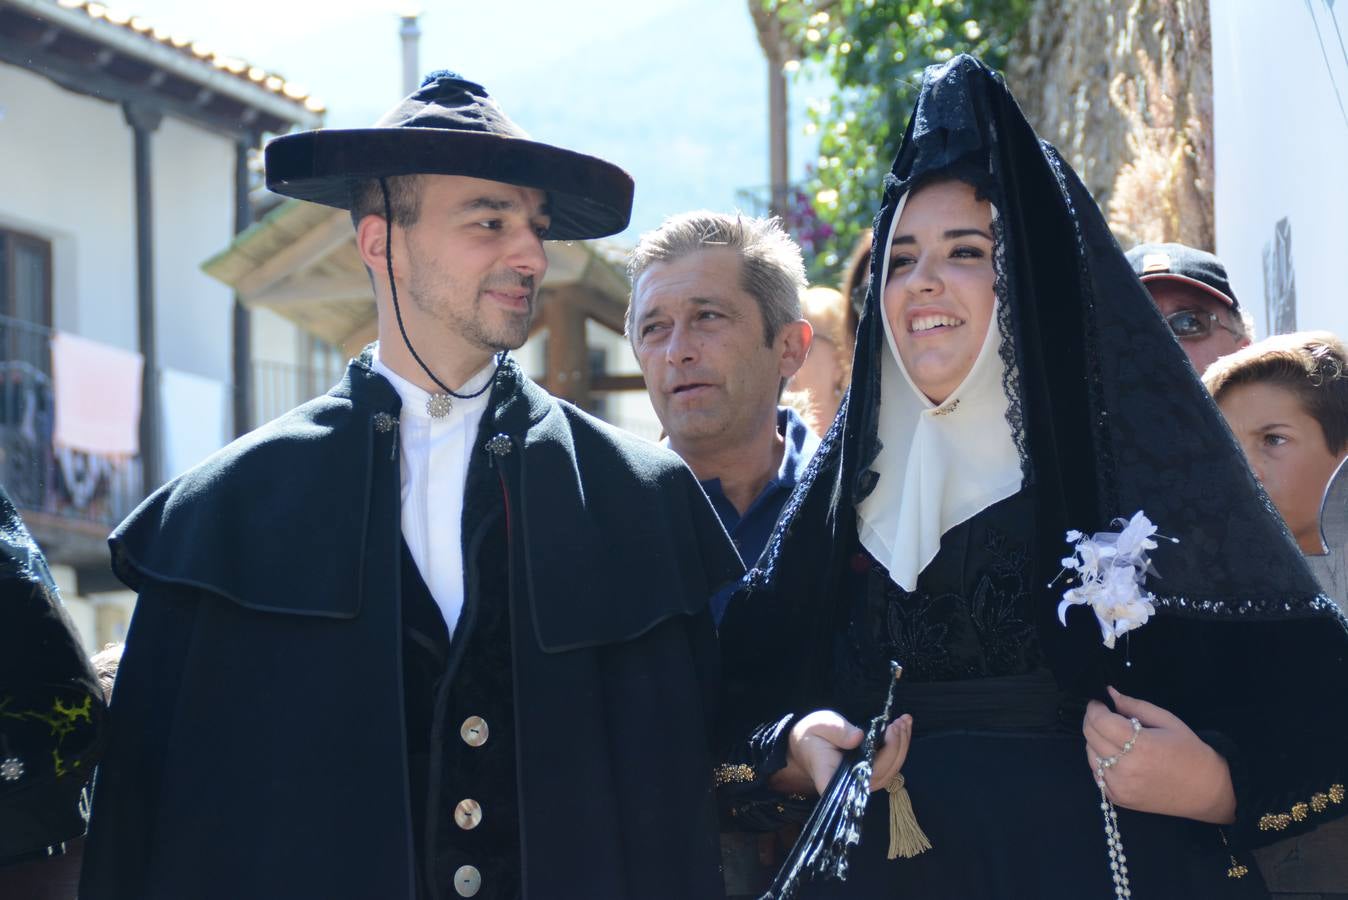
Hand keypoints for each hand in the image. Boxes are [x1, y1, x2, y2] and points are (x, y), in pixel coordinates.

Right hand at [769, 709, 912, 795]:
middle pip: (884, 773)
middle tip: (899, 721)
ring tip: (904, 720)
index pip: (864, 777)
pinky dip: (900, 746)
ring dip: (902, 744)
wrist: (807, 745)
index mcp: (834, 779)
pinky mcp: (872, 774)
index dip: (883, 759)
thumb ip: (837, 731)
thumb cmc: (811, 737)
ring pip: (892, 769)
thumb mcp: (819, 726)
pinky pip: (891, 764)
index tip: (888, 730)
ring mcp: (865, 782)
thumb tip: (858, 737)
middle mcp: (853, 787)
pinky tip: (903, 727)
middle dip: (897, 745)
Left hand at [1083, 686, 1235, 823]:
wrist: (1207, 790)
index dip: (1094, 708)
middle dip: (1092, 720)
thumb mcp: (1167, 721)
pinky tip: (1118, 757)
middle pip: (1090, 736)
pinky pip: (1096, 774)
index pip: (1099, 721)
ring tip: (1114, 737)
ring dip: (1095, 741)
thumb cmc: (1190, 752)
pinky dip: (1101, 761)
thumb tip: (1110, 693)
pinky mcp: (1119, 798)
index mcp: (1140, 746)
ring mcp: (1120, 786)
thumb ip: (1135, 706)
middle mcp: (1126, 768)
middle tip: (1104, 715)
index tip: (1099, 702)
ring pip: (1090, 754)